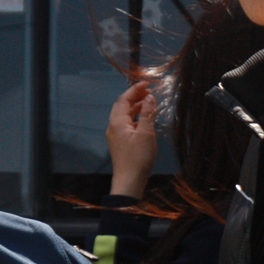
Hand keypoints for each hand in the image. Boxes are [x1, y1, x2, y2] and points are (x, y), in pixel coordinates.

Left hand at [106, 80, 157, 198]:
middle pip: (122, 106)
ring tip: (149, 102)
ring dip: (136, 107)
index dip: (134, 89)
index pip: (124, 100)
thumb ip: (148, 114)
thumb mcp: (146, 134)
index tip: (146, 83)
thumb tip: (149, 98)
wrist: (129, 180)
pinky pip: (126, 123)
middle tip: (149, 91)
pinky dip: (135, 117)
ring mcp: (115, 134)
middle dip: (135, 96)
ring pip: (125, 115)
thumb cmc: (138, 157)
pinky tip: (145, 119)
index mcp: (117, 122)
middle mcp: (113, 126)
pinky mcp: (120, 142)